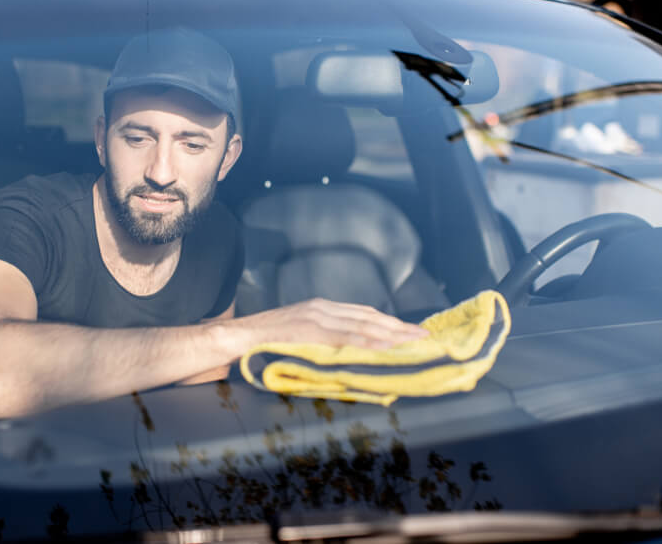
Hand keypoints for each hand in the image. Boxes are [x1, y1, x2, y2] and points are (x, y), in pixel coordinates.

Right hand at [224, 298, 427, 353]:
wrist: (238, 336)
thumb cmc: (265, 341)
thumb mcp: (299, 336)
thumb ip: (321, 339)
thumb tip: (346, 353)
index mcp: (322, 308)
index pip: (364, 313)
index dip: (389, 321)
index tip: (410, 330)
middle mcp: (323, 308)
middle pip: (370, 316)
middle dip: (399, 326)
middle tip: (423, 335)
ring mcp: (317, 317)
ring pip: (363, 323)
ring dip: (391, 332)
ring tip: (412, 340)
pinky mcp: (311, 330)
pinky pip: (346, 337)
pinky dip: (369, 341)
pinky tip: (385, 345)